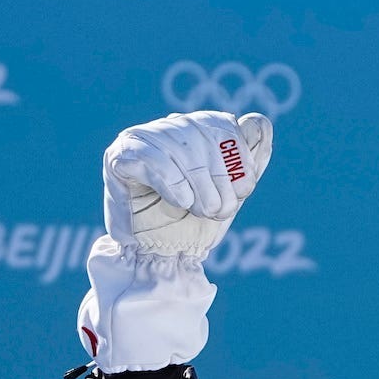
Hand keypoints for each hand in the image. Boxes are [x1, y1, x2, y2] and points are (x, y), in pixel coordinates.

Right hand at [102, 111, 272, 257]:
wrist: (160, 256)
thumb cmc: (195, 224)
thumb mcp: (230, 194)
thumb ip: (247, 160)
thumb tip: (260, 121)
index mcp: (196, 129)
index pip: (222, 126)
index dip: (237, 158)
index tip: (243, 190)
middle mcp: (168, 127)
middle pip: (200, 136)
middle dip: (218, 178)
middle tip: (221, 210)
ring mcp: (141, 139)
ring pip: (178, 147)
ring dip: (198, 185)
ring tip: (202, 211)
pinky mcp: (119, 156)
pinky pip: (150, 159)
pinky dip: (173, 182)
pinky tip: (182, 203)